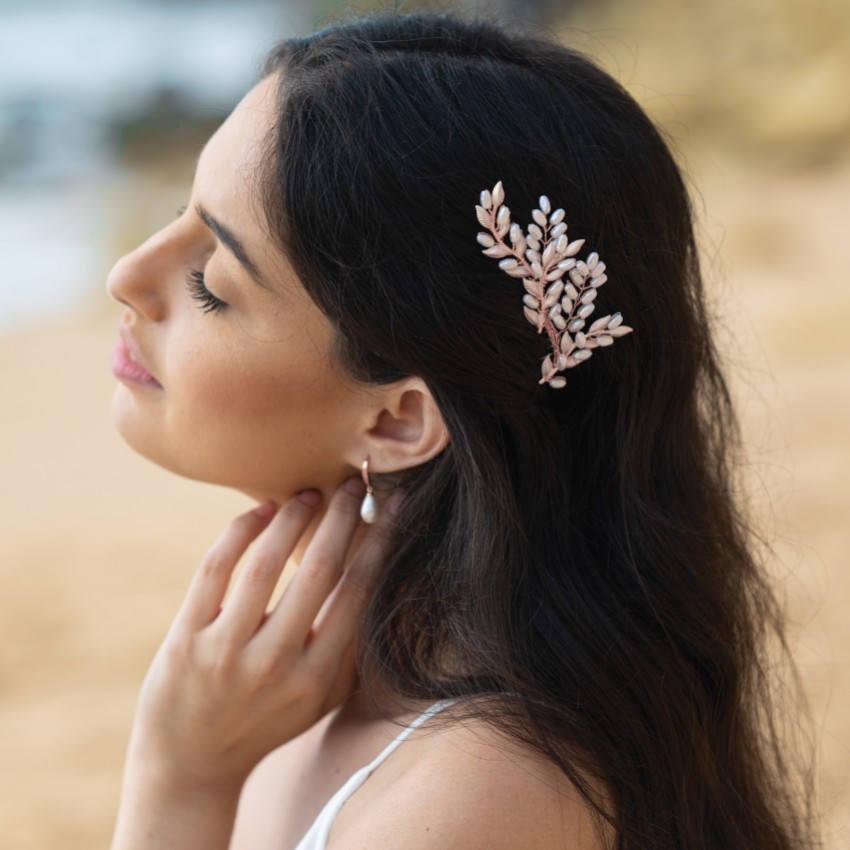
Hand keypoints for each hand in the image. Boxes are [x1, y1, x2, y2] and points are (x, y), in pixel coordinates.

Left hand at [125, 478, 392, 796]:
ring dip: (293, 519)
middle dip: (343, 517)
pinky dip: (240, 531)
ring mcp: (227, 653)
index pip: (359, 592)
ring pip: (266, 564)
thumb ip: (352, 649)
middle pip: (320, 570)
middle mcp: (276, 665)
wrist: (192, 764)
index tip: (394, 505)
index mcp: (319, 677)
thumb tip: (381, 574)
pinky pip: (215, 570)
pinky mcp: (186, 640)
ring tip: (308, 495)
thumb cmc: (267, 720)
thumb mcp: (321, 698)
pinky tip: (260, 512)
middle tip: (354, 484)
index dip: (381, 540)